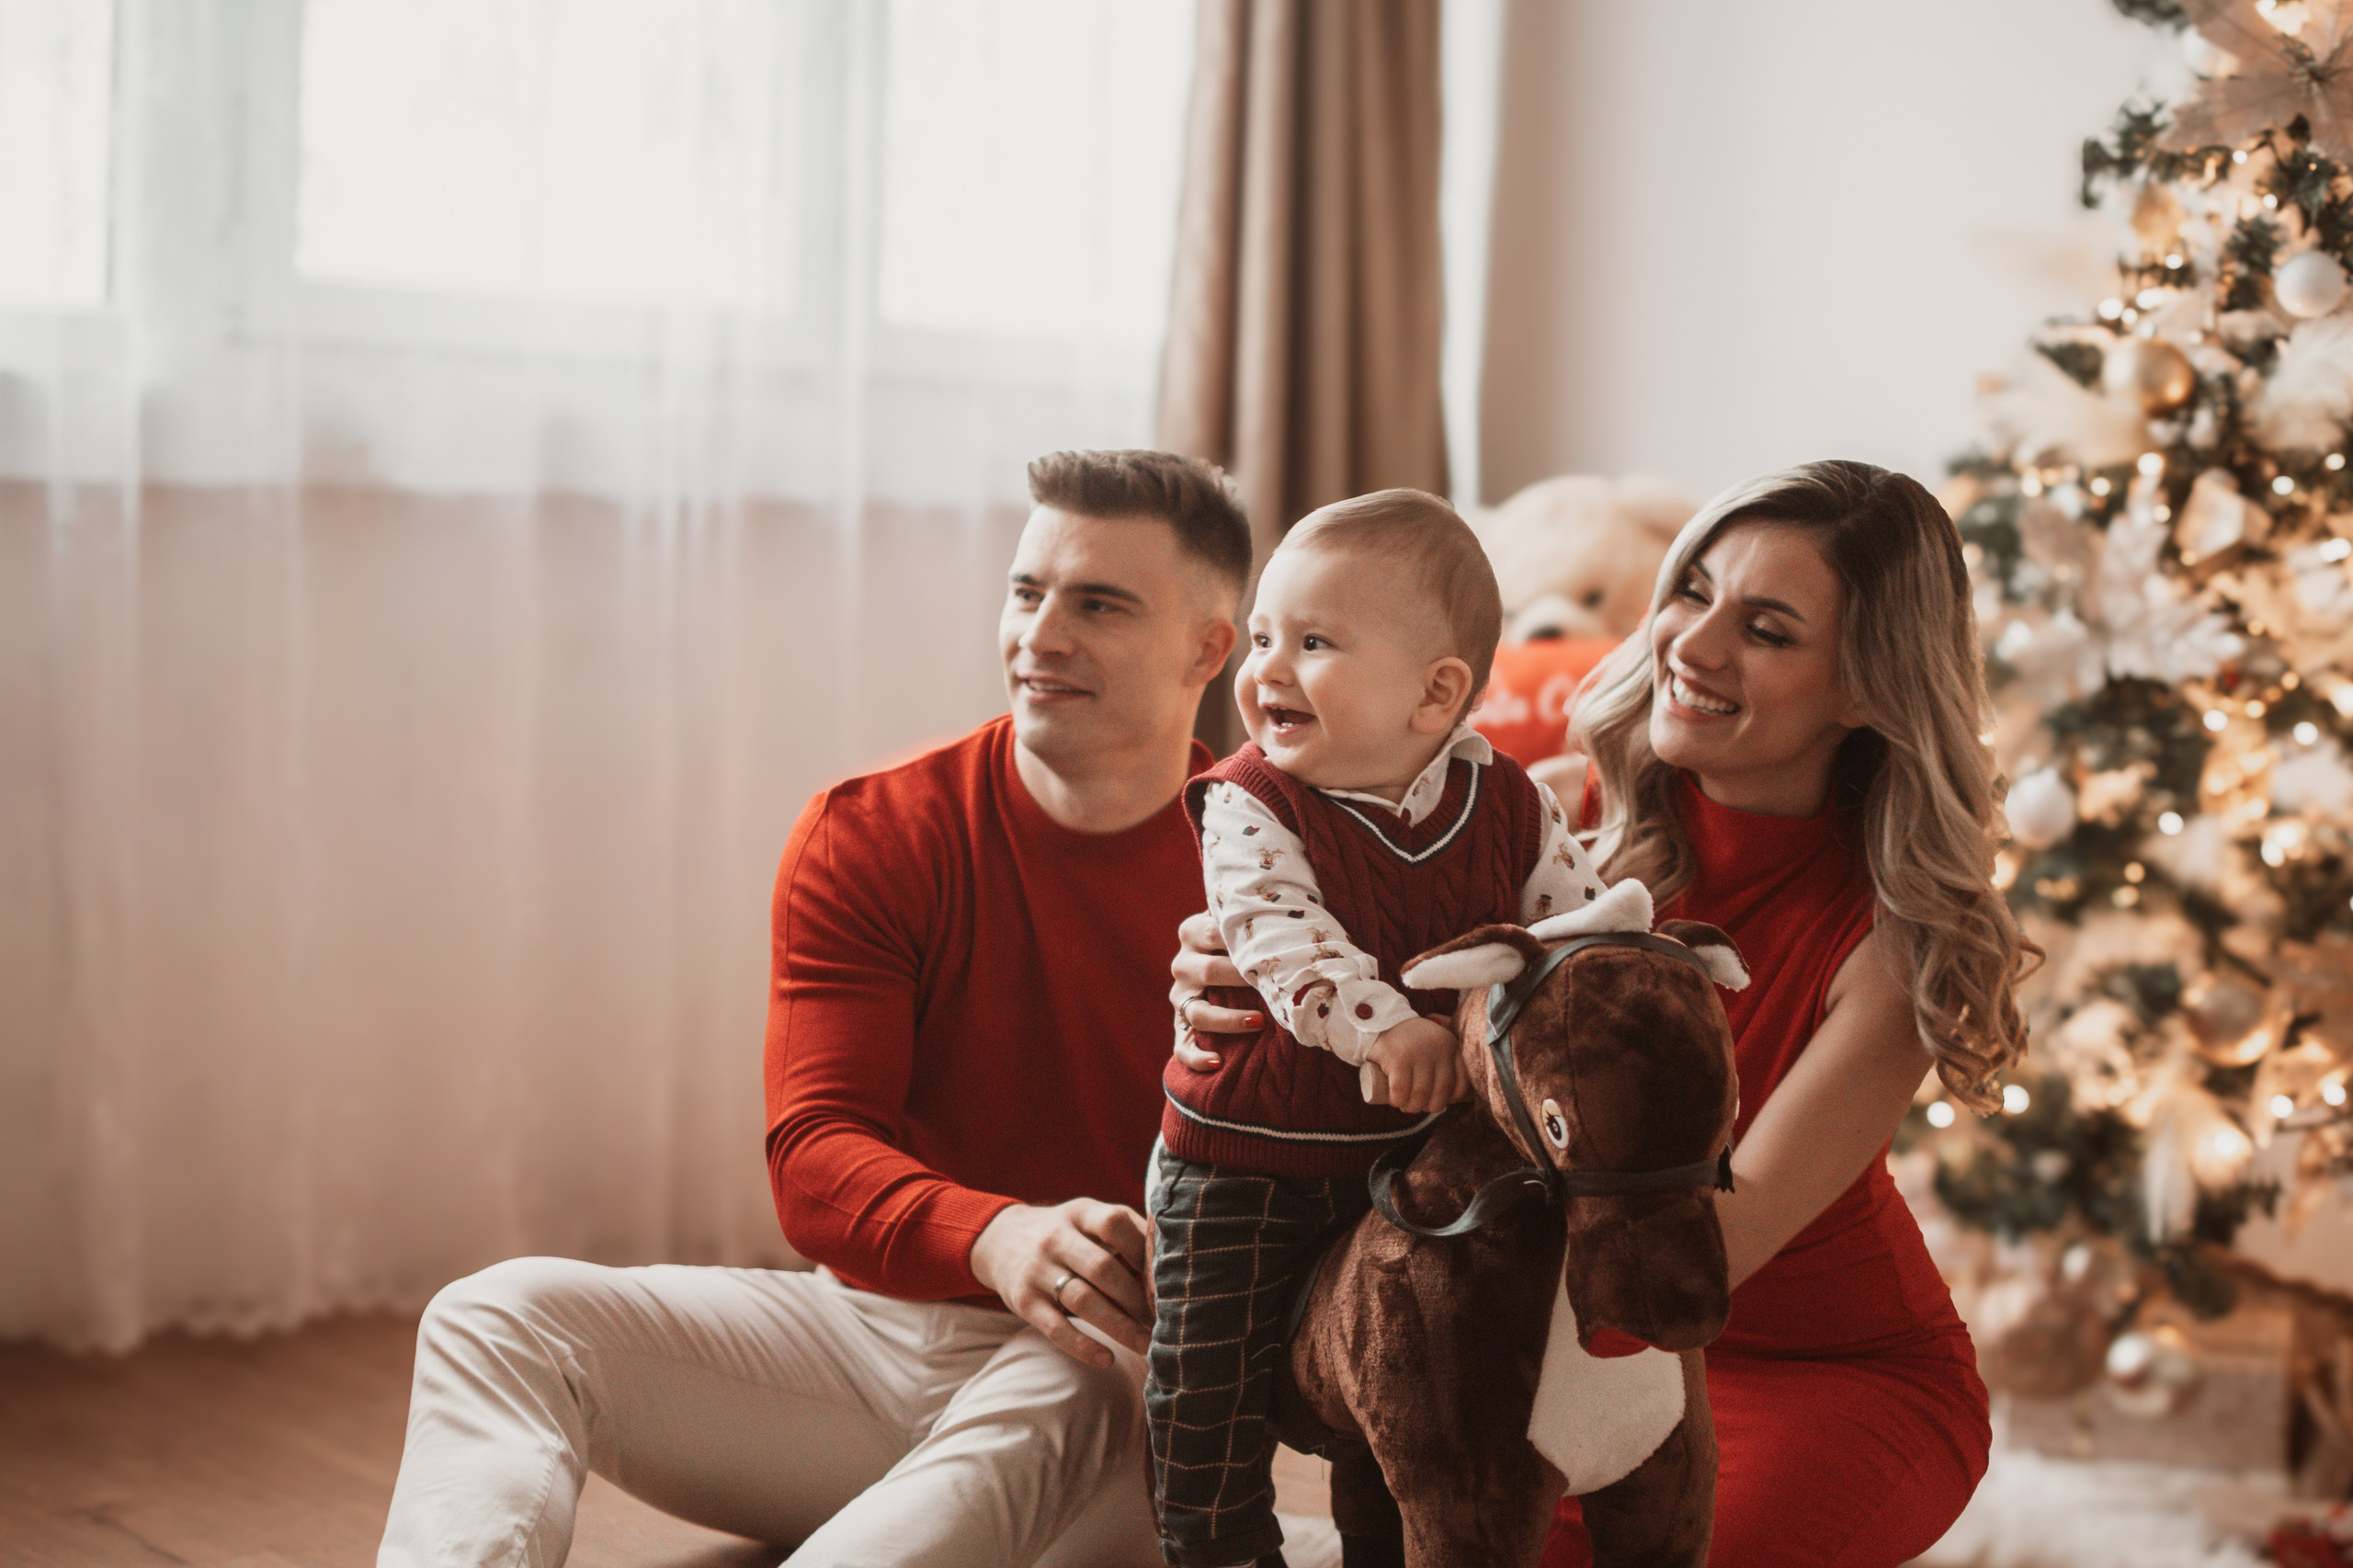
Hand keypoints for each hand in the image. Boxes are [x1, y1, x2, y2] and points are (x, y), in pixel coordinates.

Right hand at [968, 1199, 1151, 1367]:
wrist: (1000, 1241)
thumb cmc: (1065, 1233)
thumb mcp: (1089, 1218)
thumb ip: (1126, 1232)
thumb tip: (1174, 1261)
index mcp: (1080, 1213)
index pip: (1114, 1224)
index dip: (1143, 1250)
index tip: (1167, 1278)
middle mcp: (1055, 1238)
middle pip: (1102, 1268)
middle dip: (1136, 1298)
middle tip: (1164, 1321)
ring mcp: (1037, 1270)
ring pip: (1082, 1300)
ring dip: (1119, 1326)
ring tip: (1146, 1345)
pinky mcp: (1023, 1301)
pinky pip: (1055, 1328)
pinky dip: (1083, 1346)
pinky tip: (1107, 1359)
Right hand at [1168, 910, 1261, 1071]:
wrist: (1226, 967)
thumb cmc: (1248, 941)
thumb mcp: (1244, 925)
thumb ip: (1257, 916)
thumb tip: (1296, 913)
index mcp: (1193, 932)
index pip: (1213, 932)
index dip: (1242, 941)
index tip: (1271, 947)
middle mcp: (1183, 964)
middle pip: (1207, 971)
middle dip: (1241, 978)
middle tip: (1272, 984)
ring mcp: (1180, 998)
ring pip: (1198, 1013)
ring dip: (1228, 1020)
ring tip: (1258, 1022)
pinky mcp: (1181, 1027)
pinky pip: (1181, 1048)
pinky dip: (1197, 1058)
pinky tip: (1218, 1063)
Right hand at [1361, 1016, 1465, 1113]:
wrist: (1382, 1022)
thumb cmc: (1411, 1043)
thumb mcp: (1436, 1045)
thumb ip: (1449, 1062)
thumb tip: (1461, 1098)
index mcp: (1450, 1046)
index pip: (1461, 1083)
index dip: (1450, 1099)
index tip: (1437, 1099)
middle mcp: (1438, 1048)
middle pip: (1440, 1093)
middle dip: (1429, 1107)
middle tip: (1418, 1106)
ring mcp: (1418, 1053)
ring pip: (1420, 1095)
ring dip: (1411, 1107)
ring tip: (1405, 1105)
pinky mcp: (1397, 1059)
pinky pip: (1401, 1091)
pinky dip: (1397, 1100)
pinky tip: (1394, 1100)